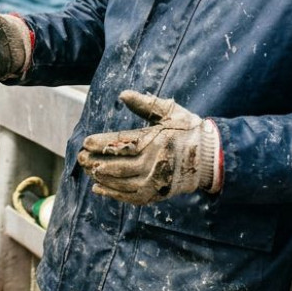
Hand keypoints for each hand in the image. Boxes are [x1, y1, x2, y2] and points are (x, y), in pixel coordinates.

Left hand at [77, 90, 219, 204]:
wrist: (211, 157)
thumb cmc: (188, 130)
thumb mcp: (169, 112)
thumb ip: (145, 105)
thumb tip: (123, 94)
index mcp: (156, 141)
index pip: (123, 143)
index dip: (102, 144)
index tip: (85, 142)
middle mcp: (155, 163)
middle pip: (119, 166)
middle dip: (96, 162)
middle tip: (80, 158)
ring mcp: (157, 181)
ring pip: (123, 183)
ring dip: (102, 178)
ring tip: (87, 171)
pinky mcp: (159, 193)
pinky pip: (132, 196)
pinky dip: (114, 194)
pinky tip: (99, 189)